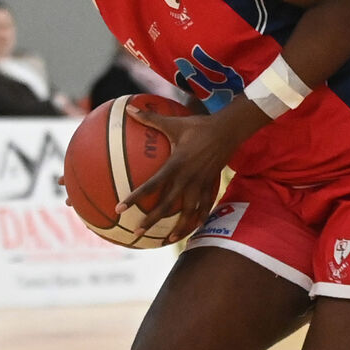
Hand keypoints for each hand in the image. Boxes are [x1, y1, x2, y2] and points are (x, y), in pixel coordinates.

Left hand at [116, 103, 247, 244]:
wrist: (228, 131)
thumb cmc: (198, 126)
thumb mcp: (173, 122)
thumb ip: (150, 118)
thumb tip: (129, 108)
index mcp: (176, 164)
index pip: (152, 185)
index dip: (135, 197)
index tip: (120, 208)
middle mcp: (187, 177)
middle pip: (168, 205)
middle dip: (151, 220)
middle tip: (136, 232)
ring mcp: (200, 183)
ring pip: (188, 211)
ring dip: (177, 227)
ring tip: (166, 240)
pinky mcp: (210, 185)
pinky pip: (204, 206)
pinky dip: (198, 218)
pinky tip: (191, 228)